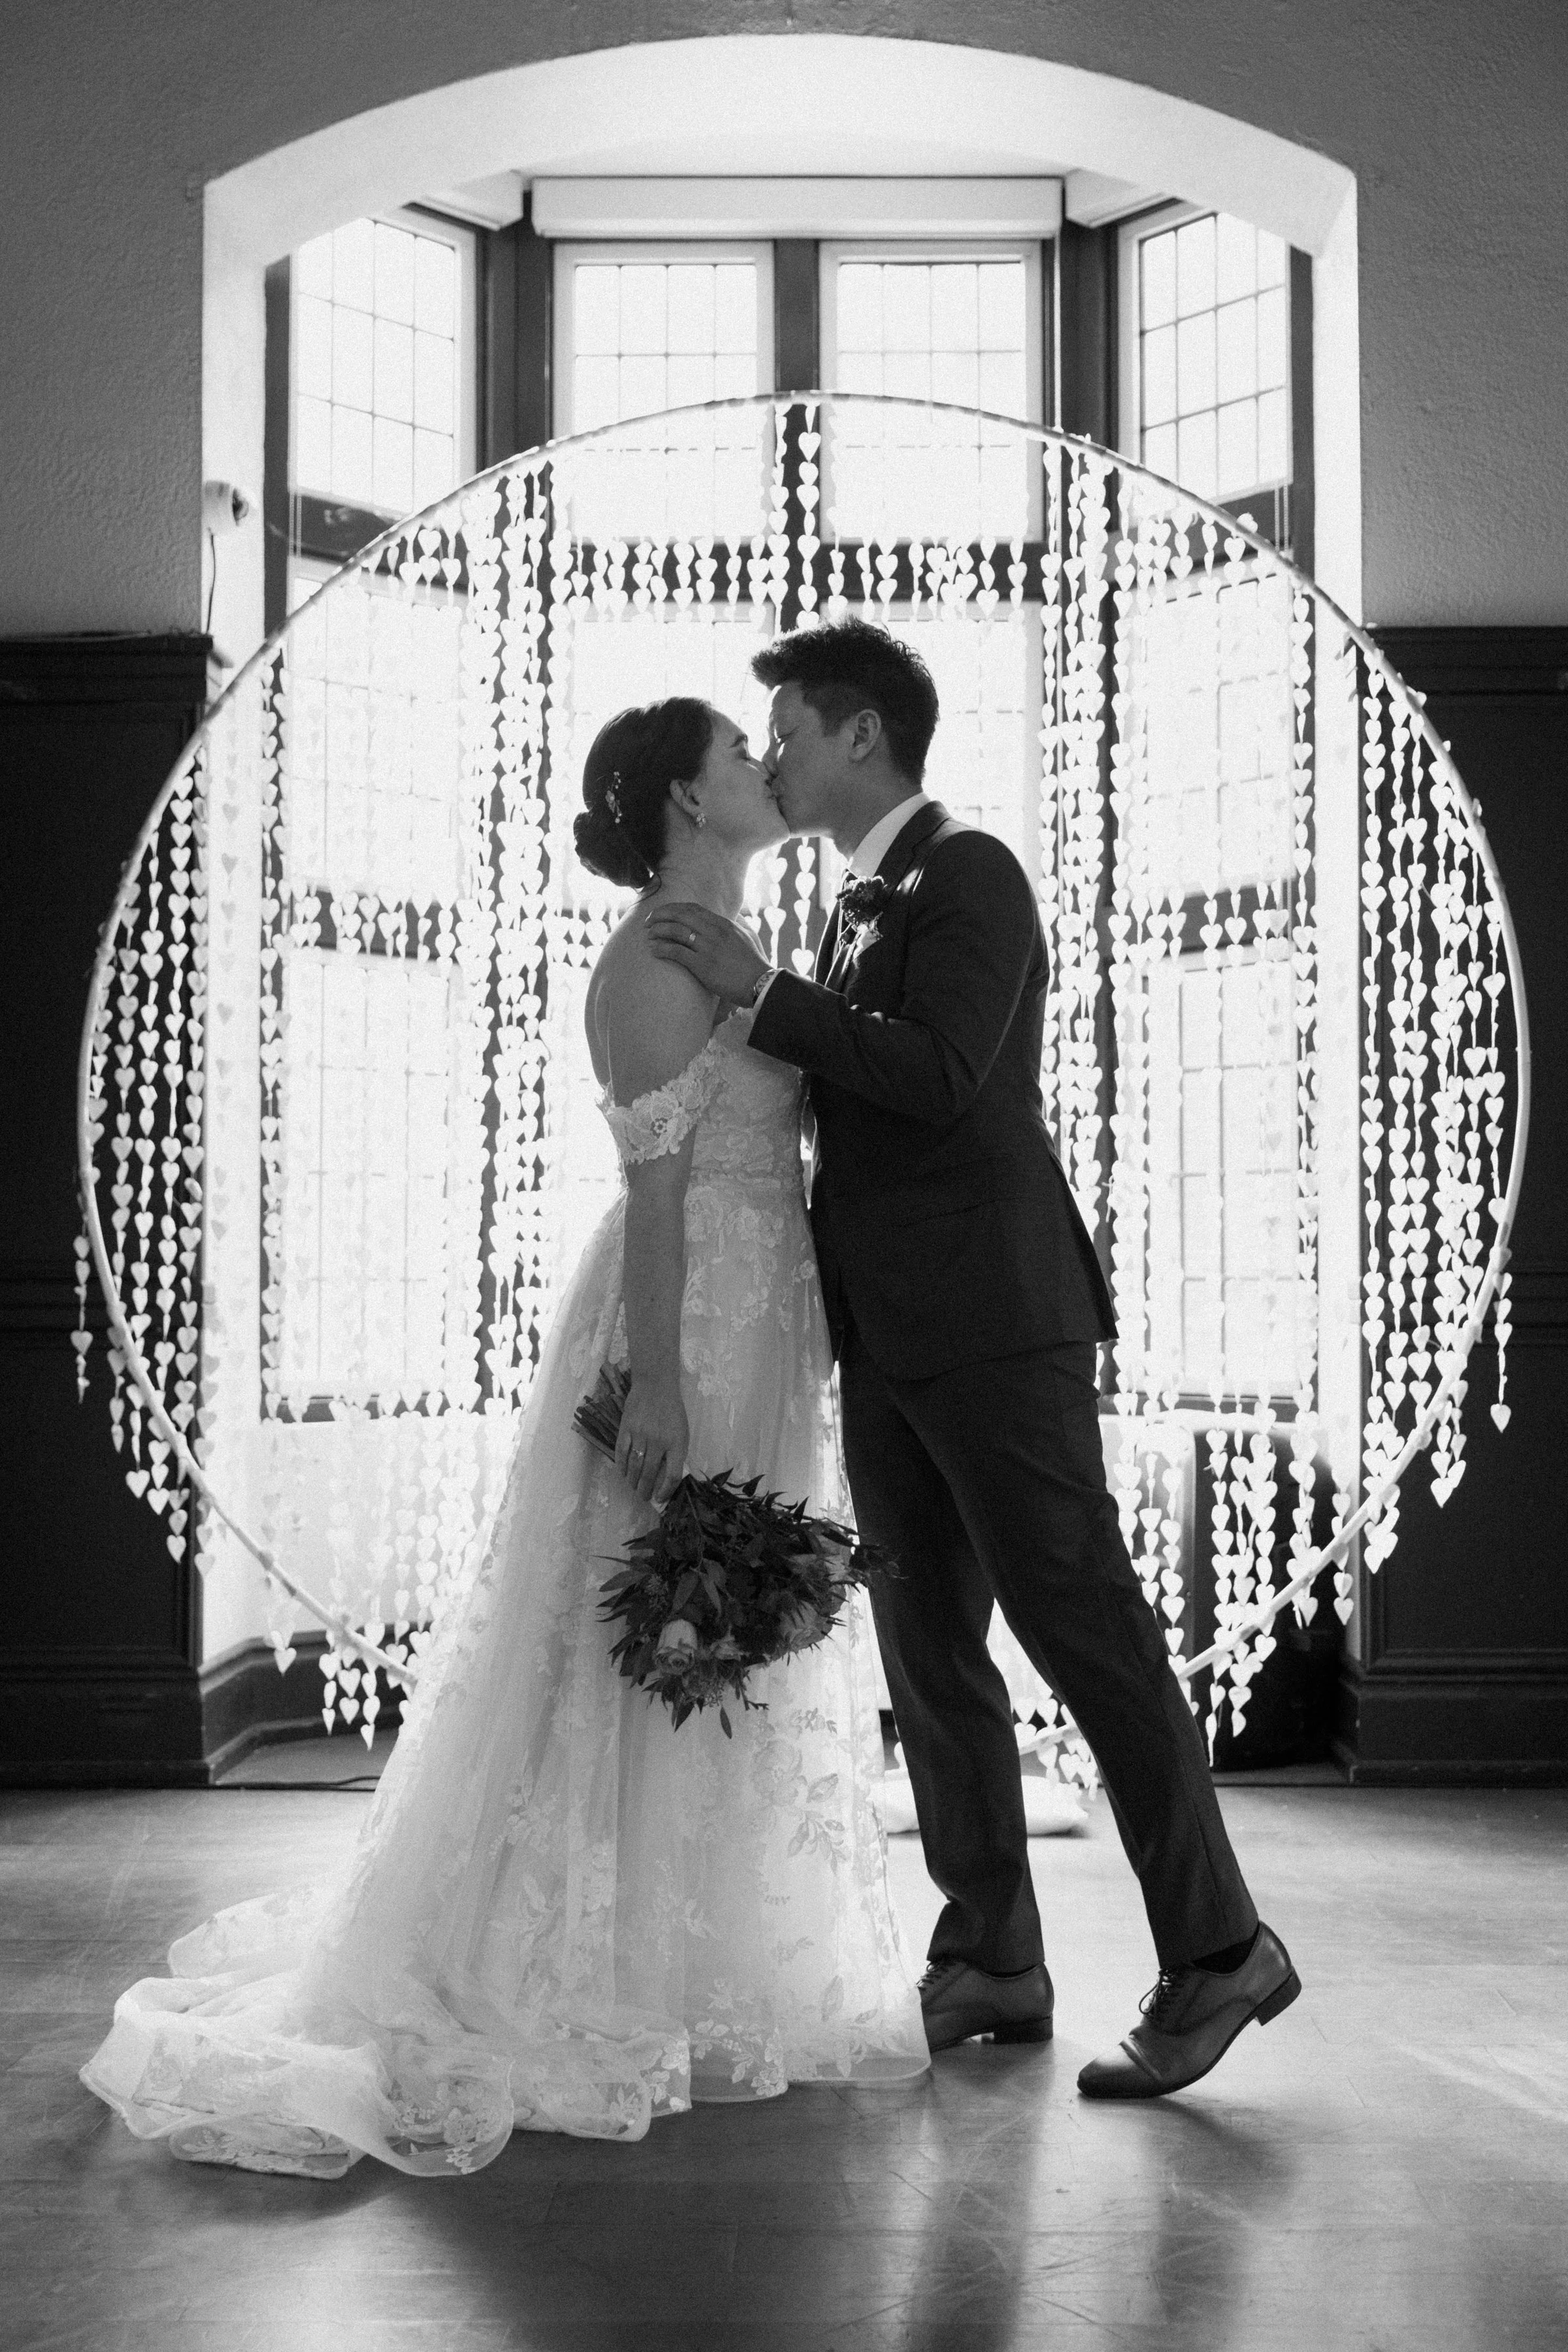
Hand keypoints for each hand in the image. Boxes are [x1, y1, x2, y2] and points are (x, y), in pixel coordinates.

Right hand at [616, 1374, 688, 1504]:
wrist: (656, 1385)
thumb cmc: (673, 1410)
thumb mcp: (682, 1431)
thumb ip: (676, 1452)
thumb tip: (667, 1476)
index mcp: (677, 1443)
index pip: (672, 1475)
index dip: (666, 1491)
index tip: (660, 1497)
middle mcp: (659, 1441)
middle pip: (650, 1474)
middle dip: (645, 1490)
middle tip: (643, 1497)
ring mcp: (641, 1434)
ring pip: (634, 1466)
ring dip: (633, 1481)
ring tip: (633, 1488)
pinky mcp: (626, 1428)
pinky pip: (622, 1452)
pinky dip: (622, 1466)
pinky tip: (623, 1473)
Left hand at [645, 902, 770, 1004]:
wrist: (760, 983)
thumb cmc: (753, 963)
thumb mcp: (747, 936)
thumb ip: (736, 924)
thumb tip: (733, 916)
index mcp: (723, 923)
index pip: (692, 908)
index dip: (673, 908)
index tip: (663, 912)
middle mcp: (714, 931)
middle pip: (680, 915)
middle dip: (660, 915)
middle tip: (648, 921)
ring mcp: (708, 947)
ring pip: (675, 931)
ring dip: (658, 931)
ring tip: (649, 935)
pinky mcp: (703, 965)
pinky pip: (676, 952)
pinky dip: (661, 948)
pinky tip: (654, 950)